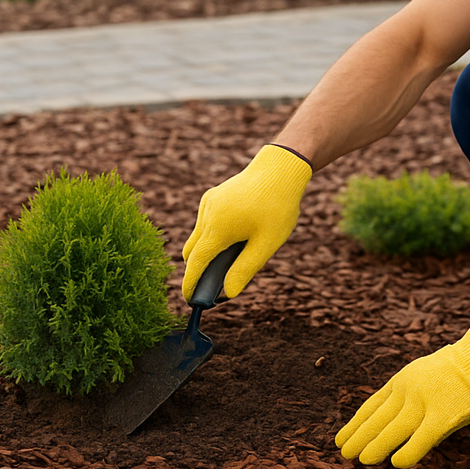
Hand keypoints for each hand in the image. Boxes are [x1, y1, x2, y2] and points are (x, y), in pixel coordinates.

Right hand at [182, 144, 312, 300]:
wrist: (280, 168)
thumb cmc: (277, 207)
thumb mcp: (266, 243)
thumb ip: (245, 269)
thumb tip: (228, 293)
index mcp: (217, 229)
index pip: (195, 264)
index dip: (190, 284)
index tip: (189, 300)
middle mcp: (207, 215)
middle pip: (192, 252)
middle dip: (198, 269)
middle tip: (216, 285)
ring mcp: (208, 203)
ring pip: (198, 236)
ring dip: (207, 250)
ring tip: (233, 259)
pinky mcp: (212, 196)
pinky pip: (205, 222)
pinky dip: (212, 235)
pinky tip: (236, 236)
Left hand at [336, 310, 469, 468]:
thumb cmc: (458, 369)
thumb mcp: (423, 375)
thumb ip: (410, 397)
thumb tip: (401, 427)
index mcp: (401, 380)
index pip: (372, 406)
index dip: (356, 424)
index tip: (342, 437)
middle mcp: (407, 391)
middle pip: (377, 418)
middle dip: (359, 437)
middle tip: (344, 453)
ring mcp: (423, 402)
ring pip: (393, 429)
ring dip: (375, 446)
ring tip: (361, 460)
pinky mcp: (442, 415)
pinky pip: (421, 439)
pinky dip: (408, 452)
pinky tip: (397, 463)